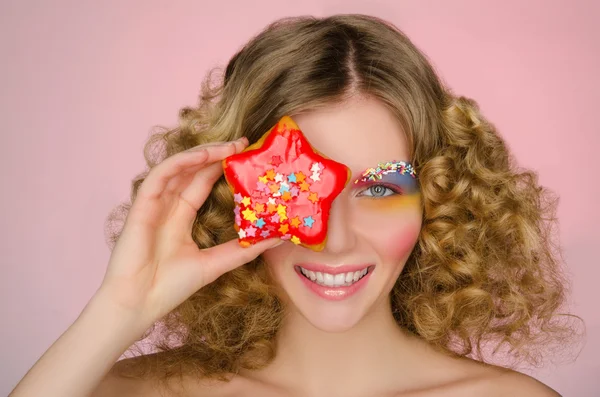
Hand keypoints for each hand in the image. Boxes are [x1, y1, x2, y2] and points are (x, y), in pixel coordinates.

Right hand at [95, 137, 280, 328]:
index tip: (247, 156)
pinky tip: (202, 155)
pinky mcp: (142, 205)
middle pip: (193, 171)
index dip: (222, 167)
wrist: (139, 305)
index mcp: (181, 218)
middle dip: (217, 154)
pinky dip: (181, 162)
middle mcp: (168, 206)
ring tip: (229, 145)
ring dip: (203, 153)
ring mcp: (154, 204)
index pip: (203, 183)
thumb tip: (279, 237)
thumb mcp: (217, 263)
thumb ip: (245, 249)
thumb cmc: (171, 287)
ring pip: (178, 167)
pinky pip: (161, 175)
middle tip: (244, 142)